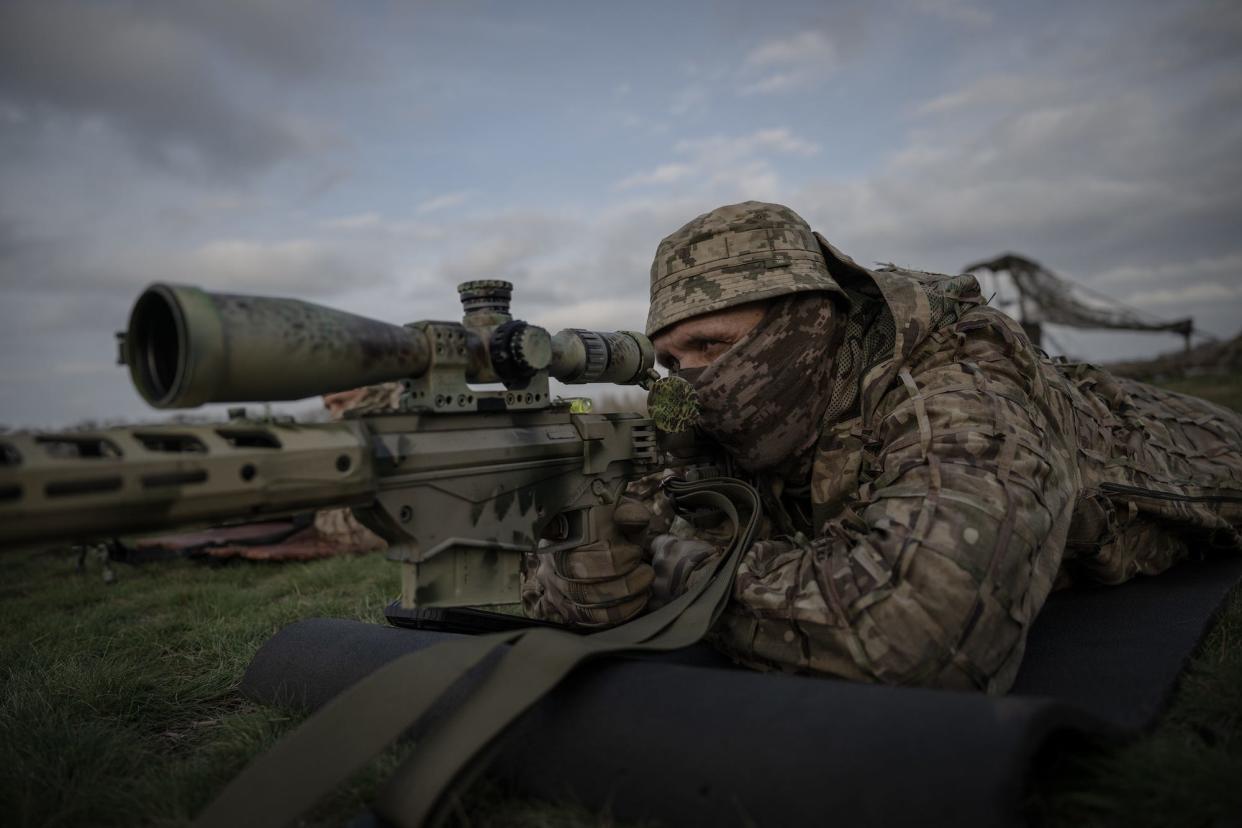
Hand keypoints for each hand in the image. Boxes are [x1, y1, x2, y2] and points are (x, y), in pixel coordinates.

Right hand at [521, 493, 671, 627]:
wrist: (604, 543)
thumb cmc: (611, 527)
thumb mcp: (621, 513)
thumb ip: (629, 513)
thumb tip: (633, 518)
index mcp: (559, 534)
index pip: (571, 552)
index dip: (603, 556)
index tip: (634, 551)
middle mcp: (550, 563)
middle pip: (576, 578)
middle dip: (618, 578)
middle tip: (645, 571)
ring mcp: (554, 588)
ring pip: (582, 602)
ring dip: (621, 597)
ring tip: (645, 585)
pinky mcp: (565, 609)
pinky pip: (587, 619)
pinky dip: (616, 614)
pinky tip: (637, 602)